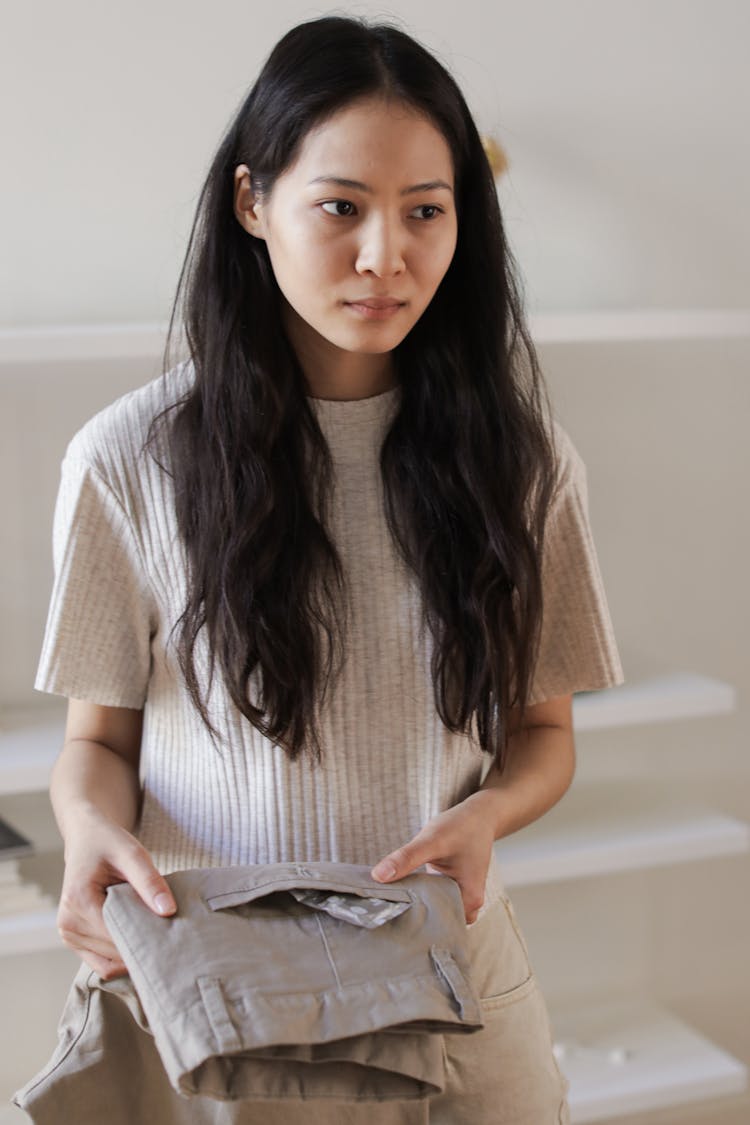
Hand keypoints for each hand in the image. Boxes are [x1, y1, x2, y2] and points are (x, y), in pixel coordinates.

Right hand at [57, 806, 175, 979]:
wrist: (86, 839)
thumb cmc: (108, 843)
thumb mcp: (132, 853)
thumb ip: (150, 881)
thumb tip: (168, 911)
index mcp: (78, 900)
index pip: (116, 934)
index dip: (146, 936)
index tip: (174, 935)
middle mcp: (68, 923)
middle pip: (113, 952)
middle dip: (143, 946)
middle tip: (172, 938)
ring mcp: (69, 935)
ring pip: (109, 964)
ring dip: (133, 953)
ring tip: (156, 937)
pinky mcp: (75, 941)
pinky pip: (103, 964)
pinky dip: (123, 958)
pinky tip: (141, 941)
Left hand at [369, 793, 496, 923]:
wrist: (478, 815)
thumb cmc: (461, 826)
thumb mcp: (432, 840)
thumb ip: (406, 858)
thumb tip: (378, 877)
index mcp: (469, 900)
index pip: (437, 923)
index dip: (410, 919)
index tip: (387, 913)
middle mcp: (467, 904)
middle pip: (434, 920)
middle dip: (410, 913)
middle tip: (384, 905)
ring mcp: (459, 897)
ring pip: (432, 909)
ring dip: (414, 902)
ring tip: (392, 896)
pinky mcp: (450, 888)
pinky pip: (432, 898)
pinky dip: (418, 893)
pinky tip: (403, 886)